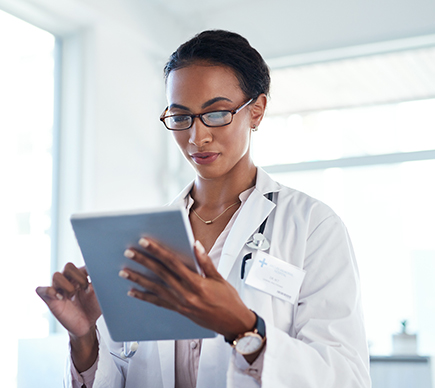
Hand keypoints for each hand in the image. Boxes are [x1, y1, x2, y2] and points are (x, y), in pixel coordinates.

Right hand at [36, 263, 100, 338]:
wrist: (86, 325)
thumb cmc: (93, 307)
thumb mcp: (100, 294)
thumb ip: (100, 282)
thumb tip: (102, 272)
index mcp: (80, 276)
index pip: (82, 265)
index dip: (88, 271)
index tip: (95, 280)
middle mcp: (68, 280)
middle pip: (68, 266)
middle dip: (78, 277)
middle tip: (85, 289)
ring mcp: (58, 289)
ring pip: (56, 275)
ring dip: (67, 285)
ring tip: (73, 296)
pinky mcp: (50, 300)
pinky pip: (41, 290)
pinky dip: (49, 291)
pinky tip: (60, 297)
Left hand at [120, 238, 255, 340]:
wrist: (233, 323)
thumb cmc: (229, 301)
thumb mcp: (219, 278)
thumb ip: (205, 262)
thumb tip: (195, 245)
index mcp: (197, 283)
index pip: (172, 263)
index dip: (158, 251)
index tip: (146, 242)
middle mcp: (186, 294)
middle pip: (160, 274)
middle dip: (143, 262)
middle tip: (130, 252)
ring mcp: (181, 304)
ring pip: (155, 289)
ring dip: (138, 279)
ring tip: (124, 272)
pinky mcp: (179, 311)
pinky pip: (158, 303)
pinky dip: (145, 297)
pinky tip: (134, 292)